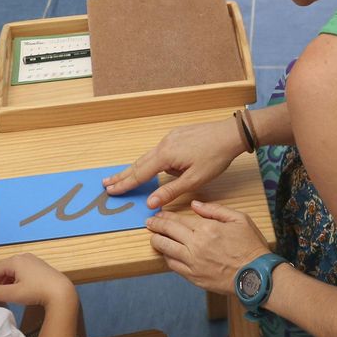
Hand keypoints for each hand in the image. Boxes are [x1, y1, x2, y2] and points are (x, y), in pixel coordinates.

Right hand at [0, 253, 74, 306]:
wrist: (61, 292)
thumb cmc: (36, 291)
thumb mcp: (14, 294)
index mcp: (15, 261)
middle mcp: (22, 258)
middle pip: (1, 268)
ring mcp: (31, 261)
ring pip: (10, 270)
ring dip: (1, 280)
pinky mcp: (38, 267)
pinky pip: (18, 271)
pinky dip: (10, 280)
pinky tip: (8, 288)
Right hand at [104, 118, 241, 208]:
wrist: (230, 134)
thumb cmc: (215, 157)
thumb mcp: (194, 180)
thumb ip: (170, 191)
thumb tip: (150, 203)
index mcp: (166, 156)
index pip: (140, 174)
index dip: (125, 184)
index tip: (110, 190)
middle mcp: (164, 144)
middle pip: (139, 163)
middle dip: (123, 175)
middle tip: (106, 183)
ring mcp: (170, 137)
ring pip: (150, 156)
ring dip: (137, 167)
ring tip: (124, 177)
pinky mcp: (178, 134)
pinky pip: (161, 150)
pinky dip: (154, 160)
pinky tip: (160, 167)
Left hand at [145, 200, 270, 293]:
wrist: (255, 276)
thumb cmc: (250, 246)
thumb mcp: (239, 219)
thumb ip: (215, 210)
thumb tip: (195, 205)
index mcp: (207, 228)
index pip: (178, 220)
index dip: (165, 216)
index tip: (158, 214)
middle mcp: (196, 245)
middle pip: (168, 233)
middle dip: (155, 226)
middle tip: (148, 222)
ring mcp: (193, 263)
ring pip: (166, 250)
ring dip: (156, 241)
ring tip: (152, 237)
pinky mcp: (193, 277)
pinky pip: (173, 266)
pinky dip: (166, 258)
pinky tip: (166, 253)